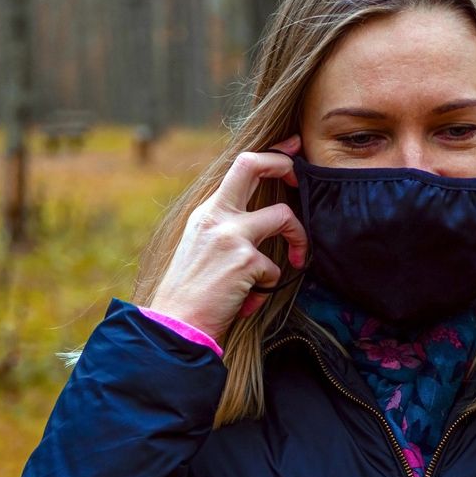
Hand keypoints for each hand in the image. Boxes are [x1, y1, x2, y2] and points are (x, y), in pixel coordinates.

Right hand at [149, 135, 306, 343]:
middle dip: (284, 164)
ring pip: (284, 216)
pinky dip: (266, 288)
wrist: (175, 325)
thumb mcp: (202, 247)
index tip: (292, 151)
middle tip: (300, 176)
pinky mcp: (245, 261)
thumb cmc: (191, 293)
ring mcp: (231, 235)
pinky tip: (246, 301)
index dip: (271, 155)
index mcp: (206, 212)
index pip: (239, 167)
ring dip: (297, 240)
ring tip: (293, 261)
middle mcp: (216, 216)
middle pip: (254, 166)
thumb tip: (263, 219)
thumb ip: (227, 227)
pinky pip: (275, 269)